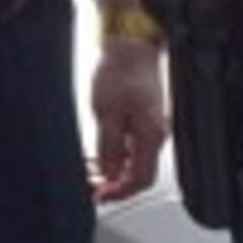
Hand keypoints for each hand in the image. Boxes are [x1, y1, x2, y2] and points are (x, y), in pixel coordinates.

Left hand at [86, 37, 166, 202]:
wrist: (131, 46)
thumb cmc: (121, 71)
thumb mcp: (106, 113)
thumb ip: (110, 148)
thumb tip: (110, 174)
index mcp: (151, 136)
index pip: (141, 180)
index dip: (120, 193)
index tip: (99, 197)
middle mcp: (155, 135)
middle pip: (139, 174)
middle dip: (113, 184)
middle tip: (89, 187)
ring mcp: (150, 127)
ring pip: (134, 161)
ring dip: (111, 171)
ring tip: (87, 173)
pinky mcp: (142, 119)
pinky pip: (131, 147)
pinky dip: (114, 156)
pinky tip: (96, 156)